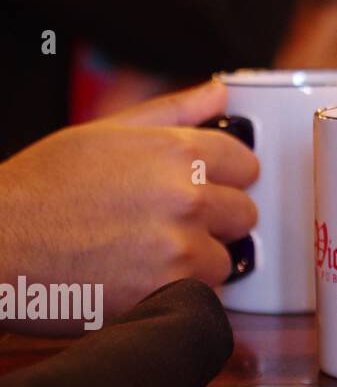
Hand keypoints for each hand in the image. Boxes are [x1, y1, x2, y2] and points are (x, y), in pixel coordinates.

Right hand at [0, 82, 257, 334]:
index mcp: (177, 151)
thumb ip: (173, 112)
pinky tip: (141, 277)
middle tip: (166, 221)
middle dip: (213, 219)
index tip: (207, 184)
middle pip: (243, 212)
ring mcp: (180, 247)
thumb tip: (218, 91)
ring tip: (147, 252)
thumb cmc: (39, 190)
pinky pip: (204, 294)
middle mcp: (187, 196)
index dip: (224, 175)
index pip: (247, 162)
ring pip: (226, 258)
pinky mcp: (168, 291)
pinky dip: (179, 290)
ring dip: (198, 260)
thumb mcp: (103, 132)